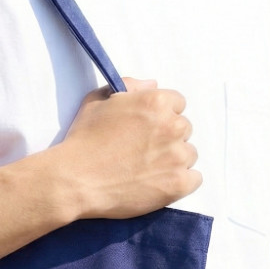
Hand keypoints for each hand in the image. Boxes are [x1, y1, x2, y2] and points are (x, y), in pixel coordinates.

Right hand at [54, 77, 200, 219]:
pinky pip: (194, 179)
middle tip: (143, 151)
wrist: (74, 179)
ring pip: (189, 154)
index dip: (161, 116)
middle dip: (167, 138)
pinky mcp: (178, 184)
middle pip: (184, 129)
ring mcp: (177, 157)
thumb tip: (152, 85)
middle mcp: (172, 126)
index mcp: (156, 102)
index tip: (147, 129)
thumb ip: (129, 87)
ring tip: (147, 170)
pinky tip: (159, 183)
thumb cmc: (83, 140)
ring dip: (173, 160)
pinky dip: (180, 182)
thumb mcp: (97, 100)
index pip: (177, 104)